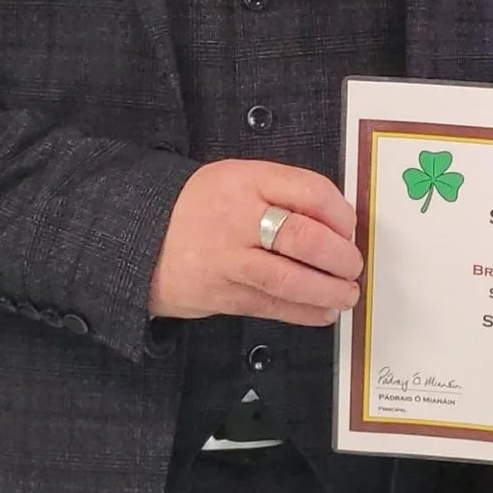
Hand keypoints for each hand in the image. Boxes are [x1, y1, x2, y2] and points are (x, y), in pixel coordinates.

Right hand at [147, 161, 362, 324]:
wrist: (139, 237)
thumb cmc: (200, 207)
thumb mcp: (238, 179)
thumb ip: (283, 193)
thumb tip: (337, 224)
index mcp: (248, 180)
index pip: (311, 192)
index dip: (342, 215)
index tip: (350, 229)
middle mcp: (238, 217)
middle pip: (303, 238)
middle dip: (340, 257)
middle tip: (353, 266)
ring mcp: (228, 259)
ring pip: (288, 279)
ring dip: (327, 291)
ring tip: (346, 295)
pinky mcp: (221, 295)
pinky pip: (271, 306)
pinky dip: (303, 312)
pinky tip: (322, 312)